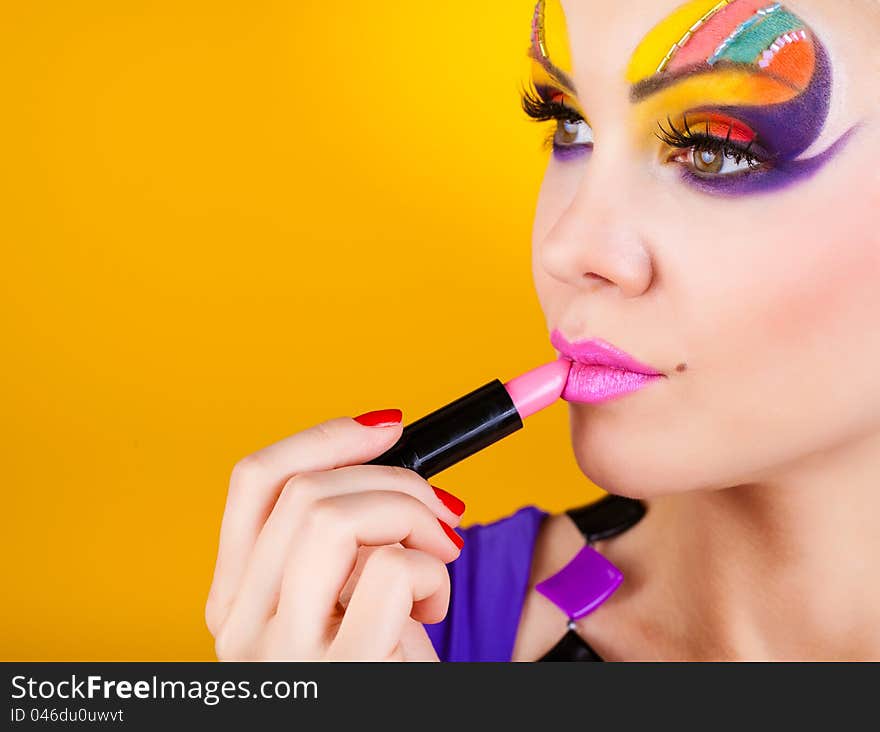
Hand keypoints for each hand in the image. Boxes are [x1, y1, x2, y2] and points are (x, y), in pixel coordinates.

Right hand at [205, 410, 464, 660]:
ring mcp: (284, 653)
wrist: (388, 730)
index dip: (323, 437)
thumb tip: (386, 452)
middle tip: (441, 514)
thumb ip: (340, 540)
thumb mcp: (339, 602)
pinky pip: (391, 571)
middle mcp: (241, 624)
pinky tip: (432, 612)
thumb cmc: (377, 670)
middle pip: (304, 491)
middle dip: (395, 480)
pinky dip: (432, 573)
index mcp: (237, 595)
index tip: (386, 426)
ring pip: (334, 516)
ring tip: (437, 559)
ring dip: (411, 518)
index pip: (252, 480)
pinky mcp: (340, 673)